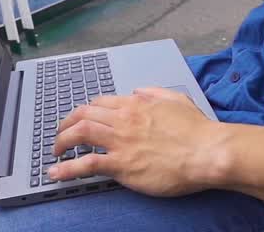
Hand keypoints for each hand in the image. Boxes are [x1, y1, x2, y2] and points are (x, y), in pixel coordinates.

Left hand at [47, 87, 225, 196]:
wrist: (207, 152)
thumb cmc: (198, 130)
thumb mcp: (176, 99)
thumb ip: (154, 92)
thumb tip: (138, 91)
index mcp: (136, 103)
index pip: (100, 102)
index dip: (85, 110)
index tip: (79, 119)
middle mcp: (124, 119)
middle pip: (83, 114)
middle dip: (66, 124)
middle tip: (60, 134)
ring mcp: (120, 141)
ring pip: (79, 133)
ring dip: (62, 141)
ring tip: (55, 152)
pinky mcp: (122, 164)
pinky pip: (87, 163)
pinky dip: (67, 168)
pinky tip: (56, 172)